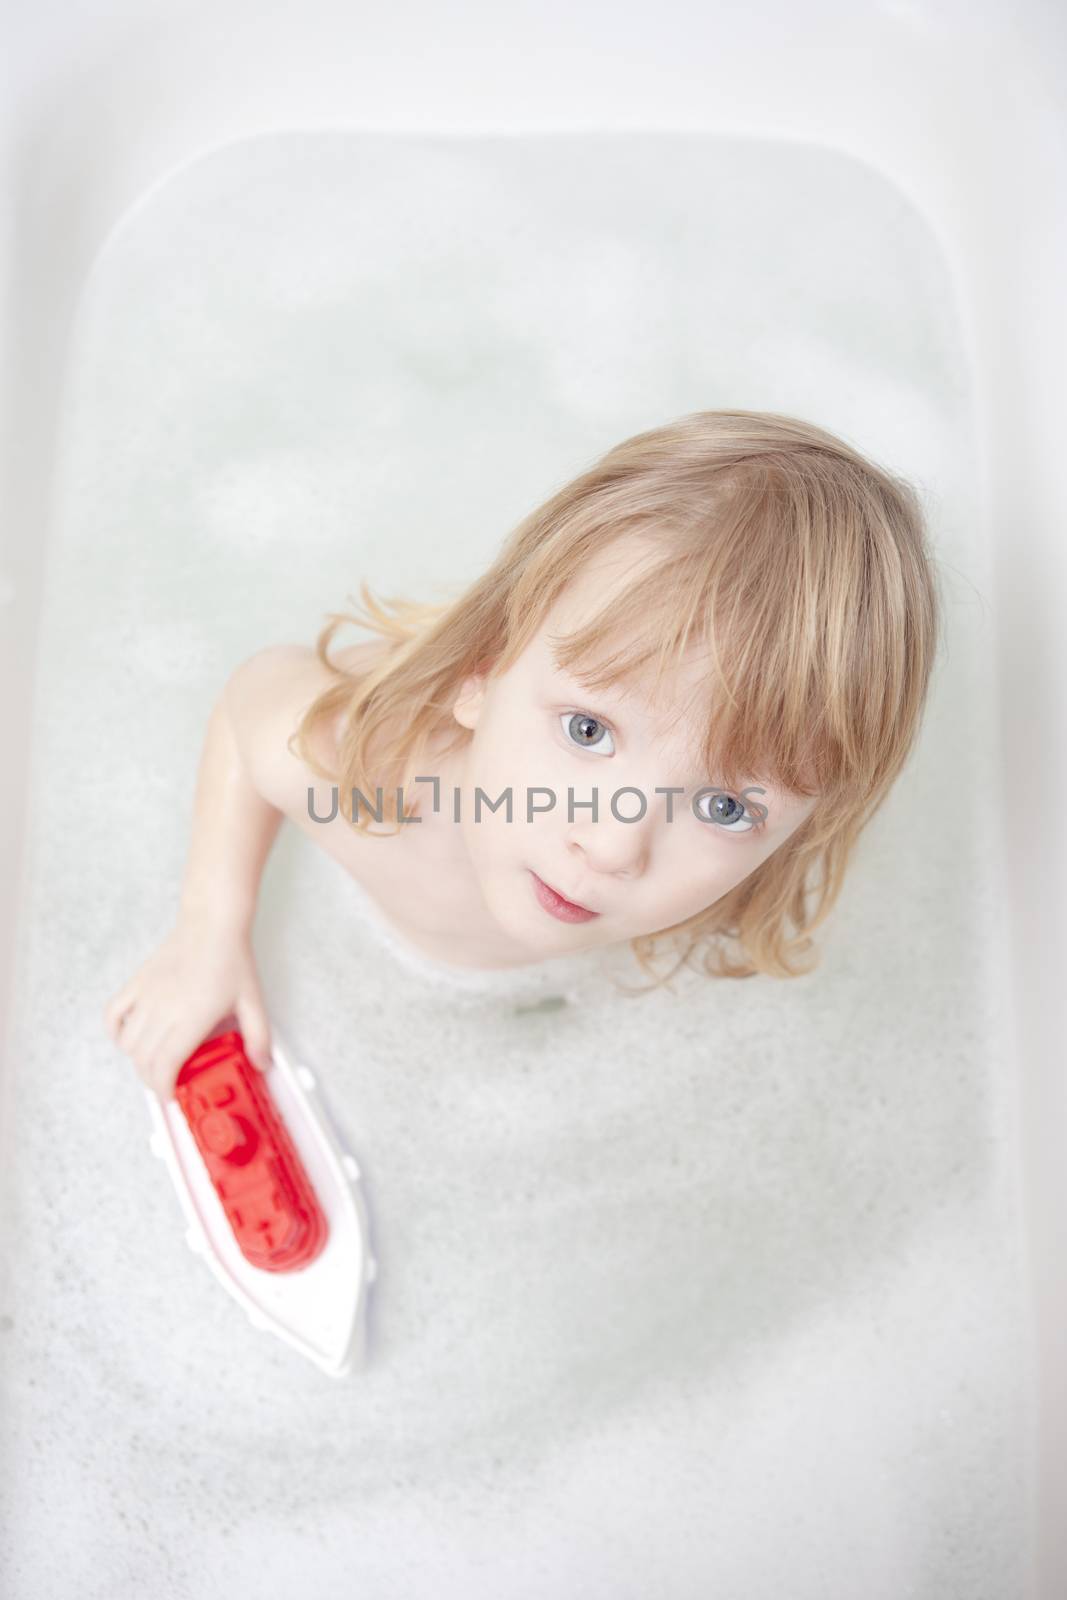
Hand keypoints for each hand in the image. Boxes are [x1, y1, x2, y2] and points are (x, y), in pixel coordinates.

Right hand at [102, 913, 272, 1100]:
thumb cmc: (231, 959)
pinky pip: (112, 1014)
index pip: (164, 1067)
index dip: (163, 1088)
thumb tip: (262, 1064)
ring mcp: (147, 996)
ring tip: (155, 1061)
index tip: (172, 1095)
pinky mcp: (137, 983)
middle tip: (167, 1082)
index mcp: (192, 1018)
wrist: (213, 923)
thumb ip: (259, 1036)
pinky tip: (129, 1038)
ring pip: (127, 1043)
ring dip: (137, 1059)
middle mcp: (164, 1010)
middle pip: (143, 1061)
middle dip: (152, 1079)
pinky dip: (115, 1032)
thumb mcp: (253, 1001)